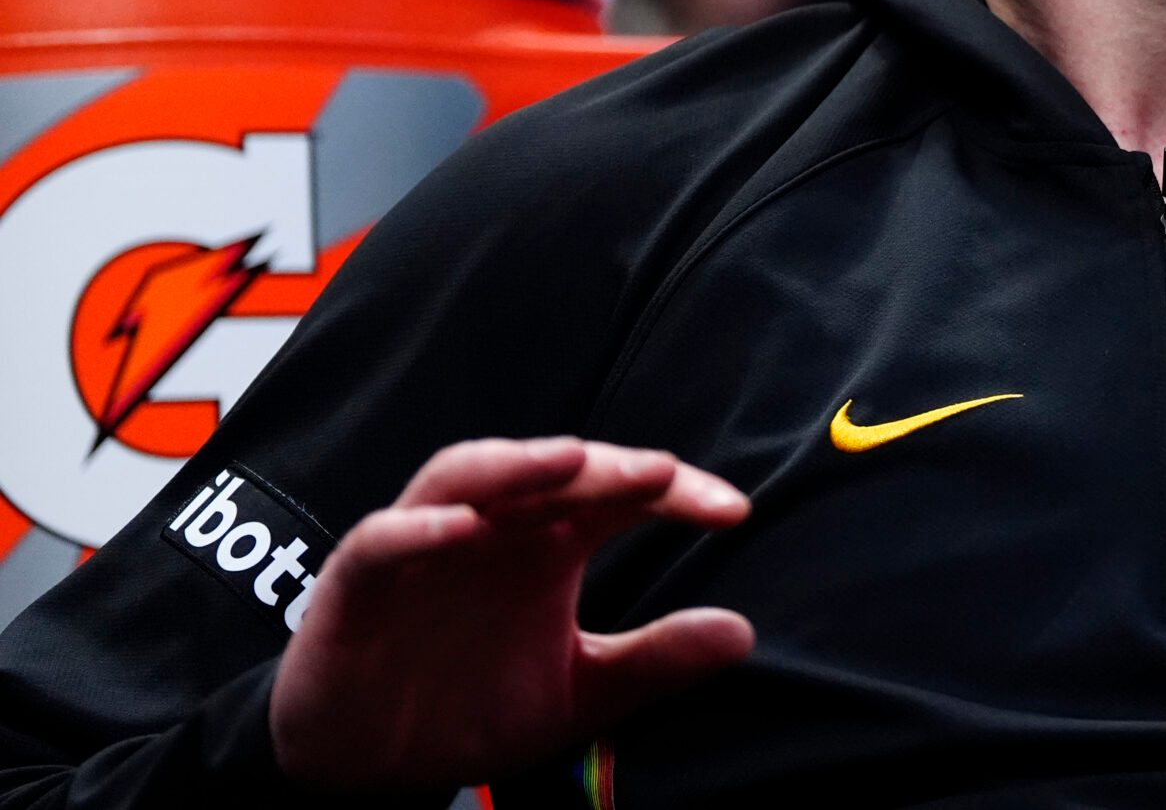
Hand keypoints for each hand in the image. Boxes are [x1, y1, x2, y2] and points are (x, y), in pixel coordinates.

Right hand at [268, 437, 753, 789]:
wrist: (366, 771)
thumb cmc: (467, 709)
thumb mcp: (577, 694)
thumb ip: (653, 661)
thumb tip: (743, 632)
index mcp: (548, 542)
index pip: (620, 494)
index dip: (679, 494)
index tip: (736, 511)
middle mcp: (491, 529)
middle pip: (552, 472)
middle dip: (608, 467)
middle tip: (664, 474)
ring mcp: (422, 546)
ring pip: (466, 475)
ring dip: (517, 464)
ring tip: (570, 459)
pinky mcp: (357, 583)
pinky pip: (382, 540)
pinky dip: (419, 528)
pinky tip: (462, 527)